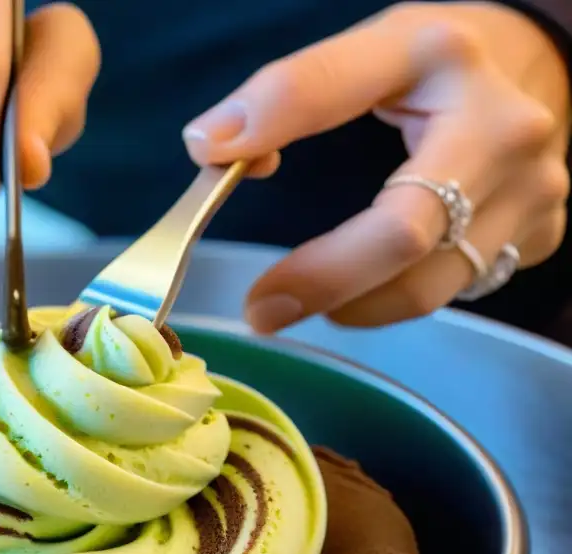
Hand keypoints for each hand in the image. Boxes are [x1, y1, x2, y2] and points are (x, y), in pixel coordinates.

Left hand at [183, 2, 570, 332]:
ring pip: (430, 284)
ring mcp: (532, 195)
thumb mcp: (371, 50)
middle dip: (323, 281)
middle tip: (260, 309)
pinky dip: (394, 300)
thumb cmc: (442, 64)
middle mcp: (503, 133)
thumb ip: (289, 90)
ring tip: (300, 300)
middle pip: (403, 234)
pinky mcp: (541, 237)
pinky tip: (363, 287)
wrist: (546, 69)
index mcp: (445, 60)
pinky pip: (454, 292)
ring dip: (354, 305)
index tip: (216, 168)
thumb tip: (209, 143)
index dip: (272, 130)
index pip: (335, 96)